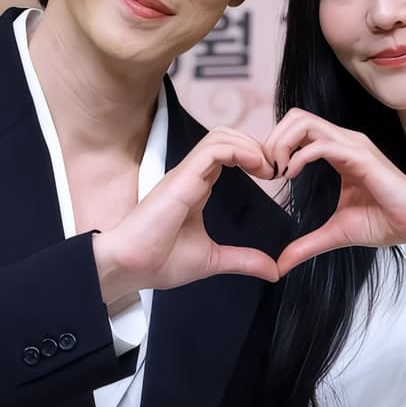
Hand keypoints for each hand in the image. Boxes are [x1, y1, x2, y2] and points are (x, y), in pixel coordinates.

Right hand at [93, 127, 278, 302]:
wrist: (130, 267)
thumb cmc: (158, 261)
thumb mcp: (213, 260)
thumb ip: (243, 260)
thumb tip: (272, 270)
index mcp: (196, 188)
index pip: (226, 154)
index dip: (252, 157)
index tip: (273, 176)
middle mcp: (191, 175)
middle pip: (226, 137)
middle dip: (255, 145)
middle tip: (275, 168)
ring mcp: (185, 174)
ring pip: (221, 136)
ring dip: (250, 146)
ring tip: (268, 168)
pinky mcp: (182, 178)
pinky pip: (214, 150)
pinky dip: (240, 151)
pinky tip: (256, 167)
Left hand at [264, 108, 405, 275]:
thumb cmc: (385, 224)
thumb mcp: (335, 233)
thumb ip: (306, 245)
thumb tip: (280, 265)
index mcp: (339, 150)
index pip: (298, 128)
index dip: (276, 145)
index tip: (267, 174)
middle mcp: (345, 141)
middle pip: (296, 116)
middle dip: (273, 139)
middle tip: (267, 171)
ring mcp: (354, 146)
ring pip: (305, 122)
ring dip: (282, 143)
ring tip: (277, 172)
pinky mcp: (362, 158)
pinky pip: (322, 145)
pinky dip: (300, 156)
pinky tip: (291, 175)